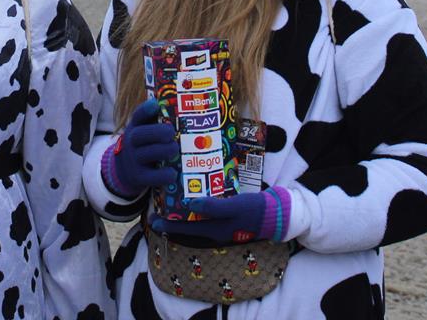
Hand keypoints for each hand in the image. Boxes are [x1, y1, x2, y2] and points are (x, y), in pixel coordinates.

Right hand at [102, 98, 178, 197]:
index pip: (138, 115)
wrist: (125, 169)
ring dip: (168, 150)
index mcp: (135, 126)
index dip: (146, 109)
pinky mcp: (139, 177)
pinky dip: (167, 174)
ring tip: (175, 150)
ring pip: (151, 153)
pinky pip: (155, 176)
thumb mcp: (145, 130)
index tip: (155, 105)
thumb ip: (158, 119)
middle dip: (161, 132)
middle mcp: (131, 142)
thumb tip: (180, 108)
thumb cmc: (144, 144)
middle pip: (142, 134)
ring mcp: (134, 160)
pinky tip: (173, 171)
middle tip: (172, 135)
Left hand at [151, 187, 290, 244]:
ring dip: (182, 212)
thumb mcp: (234, 207)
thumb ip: (213, 207)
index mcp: (213, 229)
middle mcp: (214, 228)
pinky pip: (206, 213)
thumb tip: (190, 204)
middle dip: (171, 219)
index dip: (167, 225)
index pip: (184, 229)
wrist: (274, 214)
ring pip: (195, 220)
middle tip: (156, 209)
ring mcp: (219, 223)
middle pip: (186, 225)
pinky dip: (196, 206)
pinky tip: (194, 196)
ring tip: (170, 200)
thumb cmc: (254, 210)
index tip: (152, 219)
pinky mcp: (226, 215)